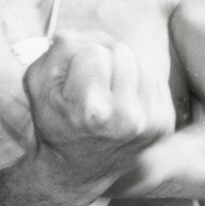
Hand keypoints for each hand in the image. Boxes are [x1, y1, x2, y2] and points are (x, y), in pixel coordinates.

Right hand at [26, 32, 174, 190]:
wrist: (77, 170)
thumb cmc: (56, 122)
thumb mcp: (39, 85)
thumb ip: (57, 51)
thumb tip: (79, 35)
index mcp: (93, 113)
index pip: (93, 53)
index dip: (76, 61)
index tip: (70, 86)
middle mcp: (128, 120)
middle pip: (121, 51)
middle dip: (102, 58)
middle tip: (89, 83)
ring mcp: (151, 123)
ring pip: (141, 60)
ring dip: (121, 66)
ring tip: (105, 89)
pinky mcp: (165, 124)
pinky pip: (155, 77)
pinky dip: (137, 79)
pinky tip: (121, 97)